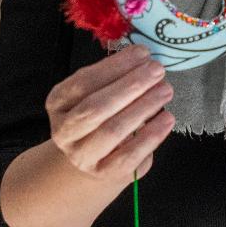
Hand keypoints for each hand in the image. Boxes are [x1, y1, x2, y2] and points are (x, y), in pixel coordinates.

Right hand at [45, 44, 174, 187]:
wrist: (91, 161)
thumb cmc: (98, 118)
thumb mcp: (95, 93)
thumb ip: (112, 77)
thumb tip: (143, 59)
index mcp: (58, 103)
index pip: (83, 82)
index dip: (114, 67)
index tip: (142, 53)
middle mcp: (64, 131)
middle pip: (96, 107)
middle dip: (130, 86)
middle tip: (157, 70)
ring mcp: (83, 156)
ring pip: (113, 130)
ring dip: (143, 107)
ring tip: (165, 90)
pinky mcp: (105, 173)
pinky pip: (129, 155)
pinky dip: (151, 135)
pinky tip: (167, 118)